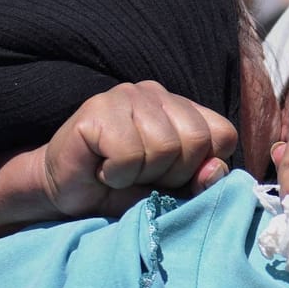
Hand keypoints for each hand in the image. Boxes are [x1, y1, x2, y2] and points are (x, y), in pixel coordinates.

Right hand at [40, 81, 236, 217]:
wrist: (65, 192)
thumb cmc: (121, 189)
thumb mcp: (171, 194)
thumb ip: (200, 184)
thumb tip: (214, 170)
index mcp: (183, 109)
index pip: (223, 134)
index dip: (203, 168)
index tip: (171, 178)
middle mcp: (158, 93)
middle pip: (196, 140)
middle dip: (172, 174)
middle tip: (141, 176)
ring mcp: (127, 95)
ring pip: (163, 147)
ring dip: (140, 175)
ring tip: (120, 172)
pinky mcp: (98, 108)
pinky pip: (129, 153)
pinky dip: (117, 174)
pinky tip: (102, 168)